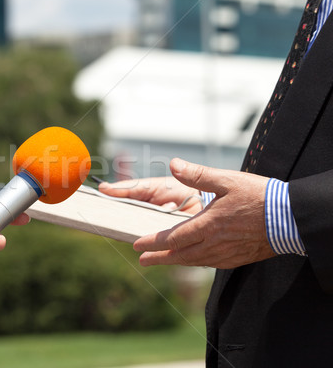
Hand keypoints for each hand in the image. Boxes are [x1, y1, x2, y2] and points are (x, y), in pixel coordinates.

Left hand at [102, 158, 275, 268]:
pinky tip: (192, 258)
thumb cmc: (259, 196)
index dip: (153, 242)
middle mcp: (214, 243)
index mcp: (208, 224)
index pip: (173, 238)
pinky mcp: (237, 258)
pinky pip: (210, 263)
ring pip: (194, 261)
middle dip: (158, 257)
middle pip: (179, 255)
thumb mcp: (226, 180)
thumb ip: (197, 174)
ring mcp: (226, 254)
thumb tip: (173, 164)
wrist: (290, 218)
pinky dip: (195, 261)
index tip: (137, 245)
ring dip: (175, 261)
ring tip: (162, 260)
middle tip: (142, 260)